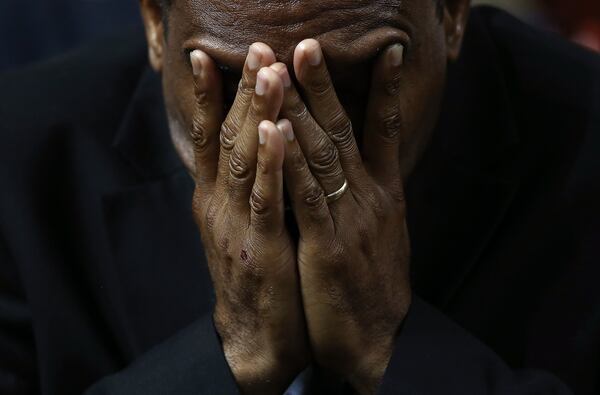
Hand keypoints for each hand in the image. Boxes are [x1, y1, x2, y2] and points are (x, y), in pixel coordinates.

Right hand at [188, 44, 308, 394]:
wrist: (254, 335)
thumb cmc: (255, 273)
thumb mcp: (241, 223)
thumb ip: (244, 186)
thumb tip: (254, 145)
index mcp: (216, 198)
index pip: (211, 136)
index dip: (208, 95)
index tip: (209, 55)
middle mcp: (219, 204)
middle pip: (227, 137)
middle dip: (240, 90)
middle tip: (254, 46)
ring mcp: (236, 225)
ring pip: (244, 161)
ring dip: (255, 114)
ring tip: (268, 72)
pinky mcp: (259, 248)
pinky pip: (264, 200)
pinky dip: (268, 164)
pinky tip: (274, 132)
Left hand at [271, 40, 411, 393]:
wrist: (371, 338)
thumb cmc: (370, 282)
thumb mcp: (379, 232)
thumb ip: (369, 193)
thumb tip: (363, 159)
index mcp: (385, 193)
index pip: (385, 131)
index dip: (387, 89)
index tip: (386, 49)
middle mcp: (370, 198)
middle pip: (345, 131)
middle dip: (324, 85)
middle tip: (307, 42)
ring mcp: (350, 220)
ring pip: (323, 154)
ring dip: (302, 108)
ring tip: (283, 68)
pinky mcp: (328, 246)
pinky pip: (306, 196)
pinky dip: (290, 160)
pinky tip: (275, 129)